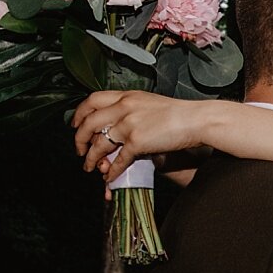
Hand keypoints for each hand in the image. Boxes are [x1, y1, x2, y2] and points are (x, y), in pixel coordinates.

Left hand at [70, 91, 216, 184]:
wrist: (196, 119)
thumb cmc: (178, 113)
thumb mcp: (149, 103)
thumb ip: (130, 110)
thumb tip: (116, 127)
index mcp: (127, 96)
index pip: (92, 100)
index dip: (80, 113)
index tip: (76, 123)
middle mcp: (124, 108)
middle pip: (89, 123)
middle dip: (80, 139)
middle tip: (79, 149)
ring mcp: (129, 125)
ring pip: (100, 144)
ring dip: (92, 159)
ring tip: (91, 167)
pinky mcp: (137, 141)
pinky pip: (118, 160)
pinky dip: (112, 171)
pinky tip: (110, 177)